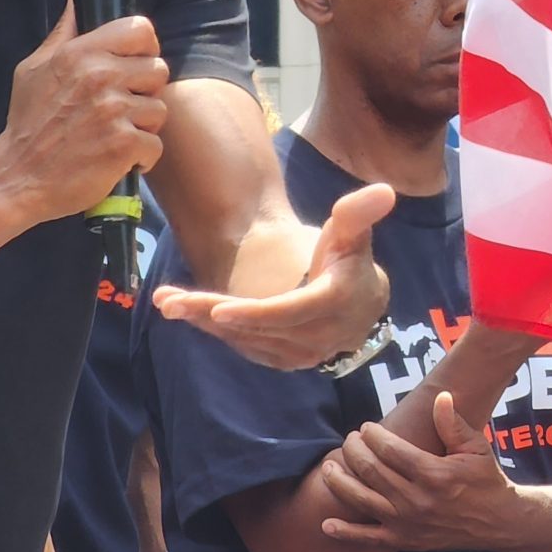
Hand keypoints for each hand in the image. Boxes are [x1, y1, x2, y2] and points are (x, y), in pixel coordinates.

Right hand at [0, 2, 168, 225]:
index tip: (134, 66)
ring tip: (114, 136)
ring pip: (159, 109)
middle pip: (158, 70)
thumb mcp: (33, 69)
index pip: (140, 29)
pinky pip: (155, 144)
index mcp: (80, 53)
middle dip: (143, 92)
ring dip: (142, 127)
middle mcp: (100, 76)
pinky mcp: (123, 144)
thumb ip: (63, 33)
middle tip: (120, 110)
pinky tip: (117, 160)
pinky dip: (141, 157)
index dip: (145, 48)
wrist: (17, 178)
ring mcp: (113, 110)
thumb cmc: (26, 124)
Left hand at [150, 184, 392, 369]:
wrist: (356, 299)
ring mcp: (300, 354)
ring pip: (245, 340)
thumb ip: (359, 213)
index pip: (292, 312)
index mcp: (336, 303)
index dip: (256, 312)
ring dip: (203, 323)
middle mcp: (318, 337)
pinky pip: (245, 346)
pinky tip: (184, 312)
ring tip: (166, 301)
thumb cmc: (348, 257)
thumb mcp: (352, 232)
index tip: (219, 308)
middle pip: (258, 329)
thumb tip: (385, 191)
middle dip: (210, 315)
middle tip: (169, 301)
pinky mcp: (283, 360)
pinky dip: (214, 331)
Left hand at [319, 392, 518, 549]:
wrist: (498, 522)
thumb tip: (441, 396)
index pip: (390, 450)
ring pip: (362, 500)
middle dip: (354, 451)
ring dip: (340, 482)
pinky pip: (369, 539)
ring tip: (329, 467)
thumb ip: (453, 423)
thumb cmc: (486, 480)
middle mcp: (417, 499)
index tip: (367, 427)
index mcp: (434, 473)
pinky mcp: (404, 541)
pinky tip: (328, 523)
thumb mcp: (475, 447)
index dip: (372, 435)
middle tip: (350, 440)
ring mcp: (408, 523)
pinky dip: (346, 532)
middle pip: (371, 470)